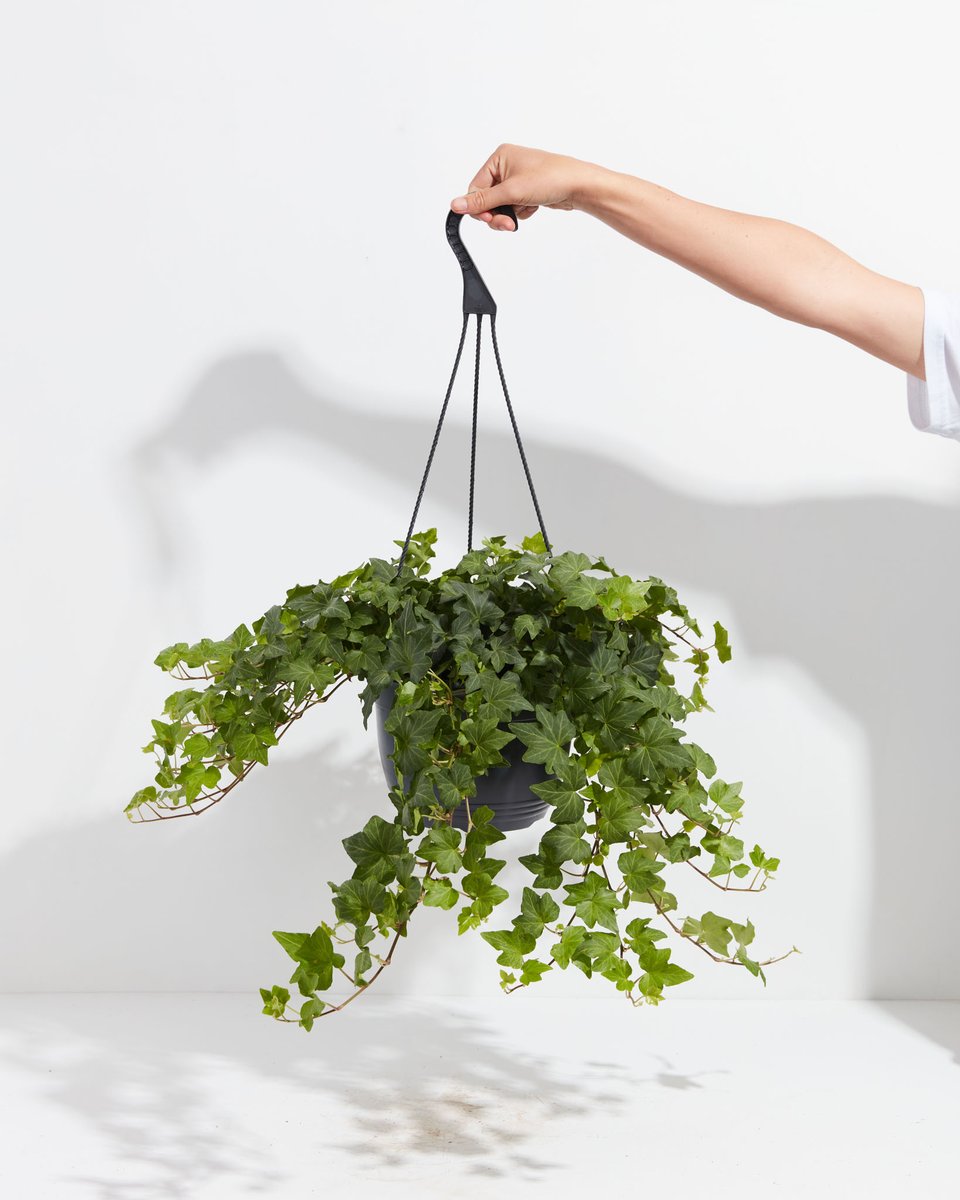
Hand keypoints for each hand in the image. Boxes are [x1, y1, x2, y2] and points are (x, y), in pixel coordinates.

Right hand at [450, 144, 603, 229]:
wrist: (578, 185)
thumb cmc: (550, 178)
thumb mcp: (511, 191)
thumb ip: (482, 201)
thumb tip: (456, 205)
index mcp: (499, 157)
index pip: (475, 188)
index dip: (480, 207)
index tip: (489, 219)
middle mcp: (506, 166)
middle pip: (487, 199)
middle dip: (497, 213)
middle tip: (507, 223)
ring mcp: (517, 178)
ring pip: (500, 206)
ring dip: (509, 214)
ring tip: (522, 212)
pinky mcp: (527, 190)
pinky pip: (513, 207)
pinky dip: (520, 212)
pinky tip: (533, 207)